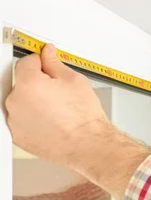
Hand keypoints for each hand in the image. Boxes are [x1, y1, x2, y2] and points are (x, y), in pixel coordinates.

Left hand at [5, 44, 113, 166]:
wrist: (88, 145)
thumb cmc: (84, 119)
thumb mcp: (75, 81)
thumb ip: (55, 64)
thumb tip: (48, 54)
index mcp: (29, 84)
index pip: (25, 62)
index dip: (40, 63)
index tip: (46, 66)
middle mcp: (16, 102)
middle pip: (21, 83)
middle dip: (37, 85)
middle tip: (58, 94)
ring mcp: (15, 121)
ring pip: (21, 103)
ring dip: (33, 102)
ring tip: (56, 110)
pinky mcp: (18, 136)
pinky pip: (21, 121)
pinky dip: (32, 119)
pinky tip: (51, 121)